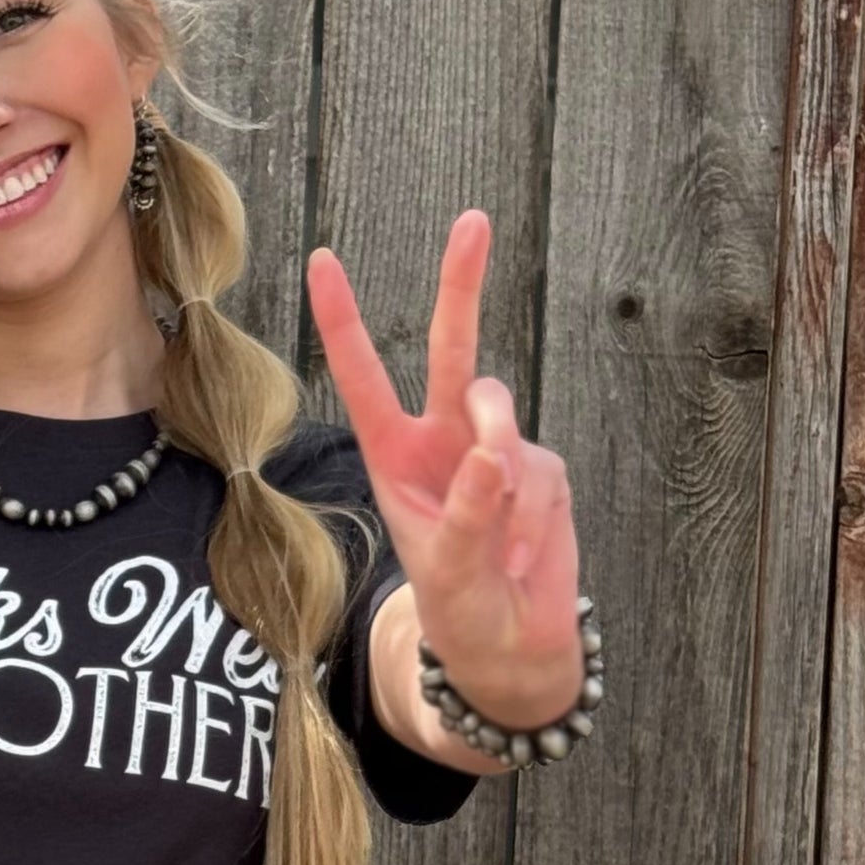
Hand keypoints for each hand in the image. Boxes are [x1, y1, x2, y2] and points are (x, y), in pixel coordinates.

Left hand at [305, 212, 584, 723]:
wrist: (510, 643)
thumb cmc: (459, 606)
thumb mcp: (446, 570)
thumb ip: (465, 512)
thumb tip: (492, 454)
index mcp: (395, 455)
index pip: (364, 377)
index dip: (343, 321)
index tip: (323, 261)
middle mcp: (444, 439)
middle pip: (455, 348)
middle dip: (463, 284)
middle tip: (474, 221)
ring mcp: (497, 448)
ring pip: (502, 416)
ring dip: (500, 476)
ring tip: (497, 543)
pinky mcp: (542, 468)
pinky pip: (539, 470)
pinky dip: (531, 517)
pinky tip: (522, 554)